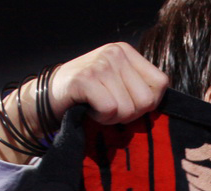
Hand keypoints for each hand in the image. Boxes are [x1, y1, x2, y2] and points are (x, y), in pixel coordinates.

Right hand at [45, 42, 168, 123]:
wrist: (49, 96)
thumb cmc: (89, 95)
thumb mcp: (118, 82)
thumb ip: (140, 87)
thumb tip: (161, 104)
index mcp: (127, 52)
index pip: (161, 84)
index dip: (148, 103)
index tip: (128, 103)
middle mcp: (115, 53)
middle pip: (146, 101)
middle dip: (130, 114)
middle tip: (110, 108)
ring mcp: (100, 64)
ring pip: (128, 109)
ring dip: (113, 118)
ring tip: (97, 107)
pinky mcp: (85, 79)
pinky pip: (110, 110)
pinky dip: (100, 118)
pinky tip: (89, 109)